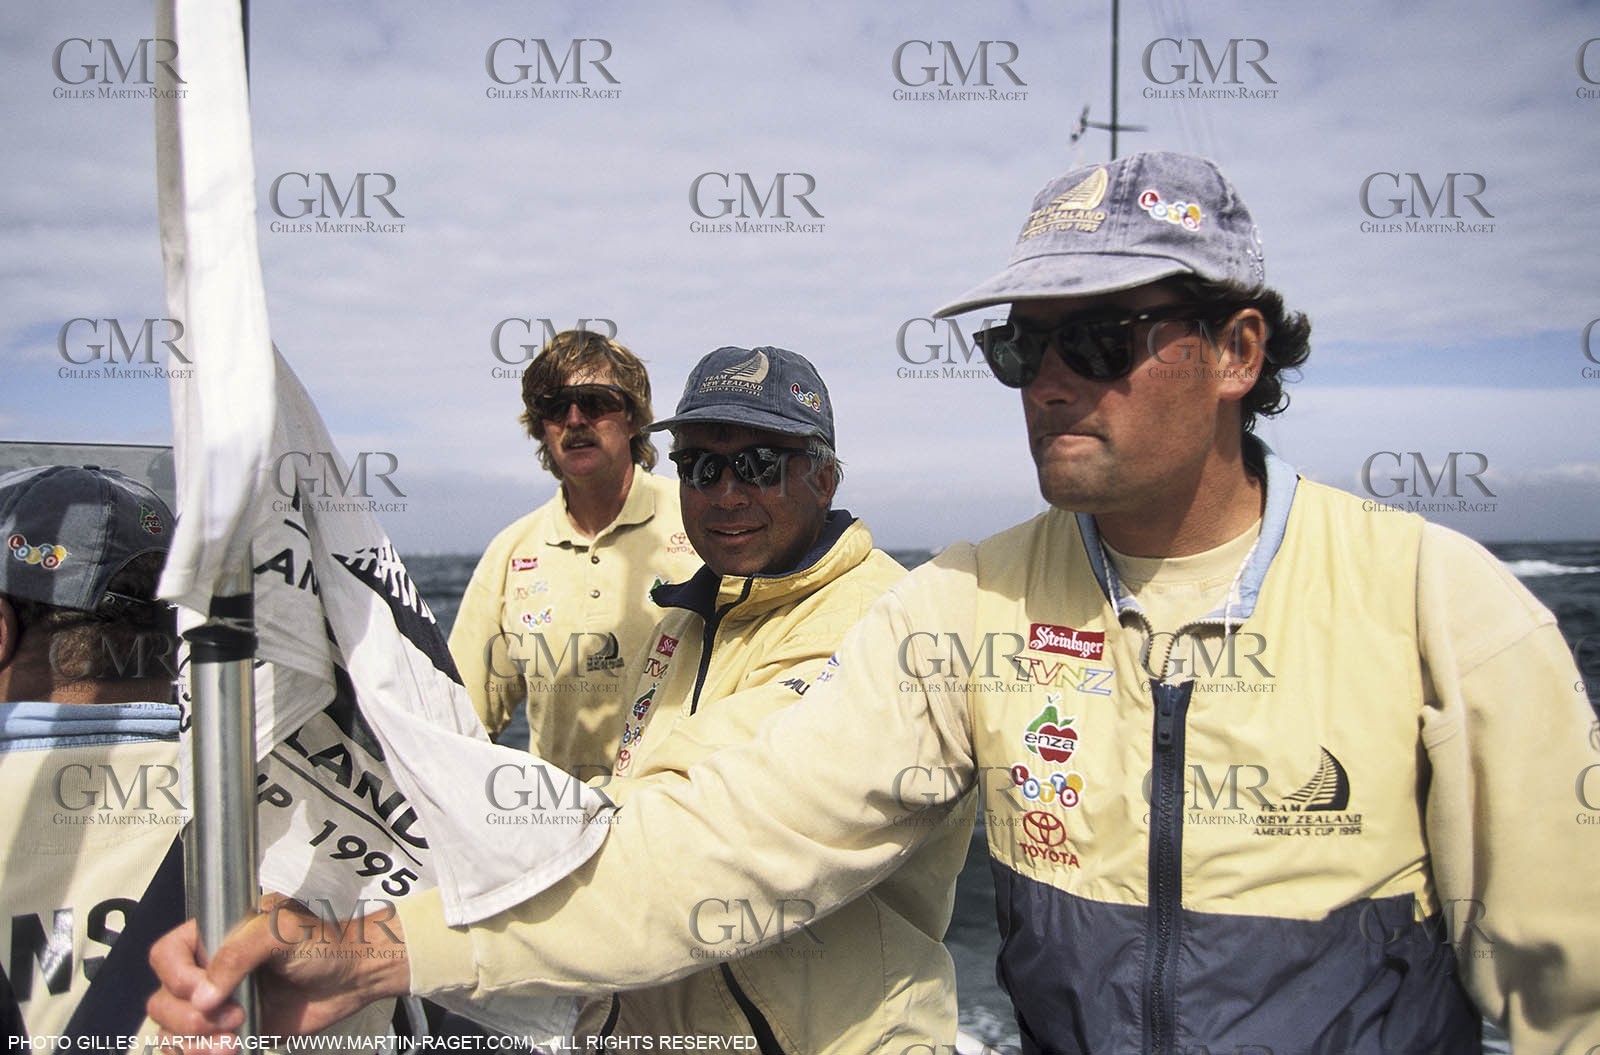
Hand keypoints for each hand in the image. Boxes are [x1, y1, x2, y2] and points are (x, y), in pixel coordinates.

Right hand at [147, 893, 410, 1038]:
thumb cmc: (321, 942)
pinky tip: (228, 1050)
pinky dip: (199, 1054)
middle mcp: (208, 969)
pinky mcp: (230, 1031)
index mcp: (214, 936)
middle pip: (163, 1000)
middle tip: (231, 1019)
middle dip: (187, 1019)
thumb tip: (201, 999)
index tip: (204, 992)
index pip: (166, 956)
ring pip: (172, 1031)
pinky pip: (195, 1049)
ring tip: (230, 1044)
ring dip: (192, 1043)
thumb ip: (238, 955)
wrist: (354, 976)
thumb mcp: (281, 932)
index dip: (176, 977)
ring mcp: (218, 1003)